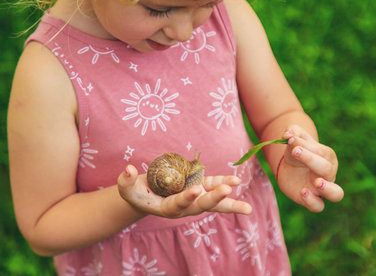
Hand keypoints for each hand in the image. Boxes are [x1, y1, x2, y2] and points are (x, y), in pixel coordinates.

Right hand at [117, 165, 252, 218]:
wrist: (147, 195)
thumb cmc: (135, 192)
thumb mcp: (127, 188)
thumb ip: (125, 181)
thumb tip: (128, 170)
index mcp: (167, 208)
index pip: (178, 204)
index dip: (186, 198)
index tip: (195, 191)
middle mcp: (184, 206)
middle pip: (201, 205)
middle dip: (215, 199)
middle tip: (228, 192)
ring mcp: (193, 196)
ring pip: (213, 200)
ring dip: (229, 201)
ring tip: (247, 208)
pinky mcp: (198, 187)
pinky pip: (212, 185)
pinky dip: (223, 183)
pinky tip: (237, 181)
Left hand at [277, 125, 343, 211]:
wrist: (290, 168)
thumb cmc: (297, 151)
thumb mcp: (294, 139)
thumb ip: (293, 132)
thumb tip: (288, 134)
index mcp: (327, 157)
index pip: (322, 152)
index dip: (307, 146)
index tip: (291, 140)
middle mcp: (329, 174)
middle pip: (328, 170)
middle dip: (312, 160)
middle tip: (296, 151)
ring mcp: (322, 189)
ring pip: (336, 193)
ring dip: (328, 189)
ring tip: (317, 182)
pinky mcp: (312, 200)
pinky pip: (318, 206)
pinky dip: (312, 201)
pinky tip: (302, 192)